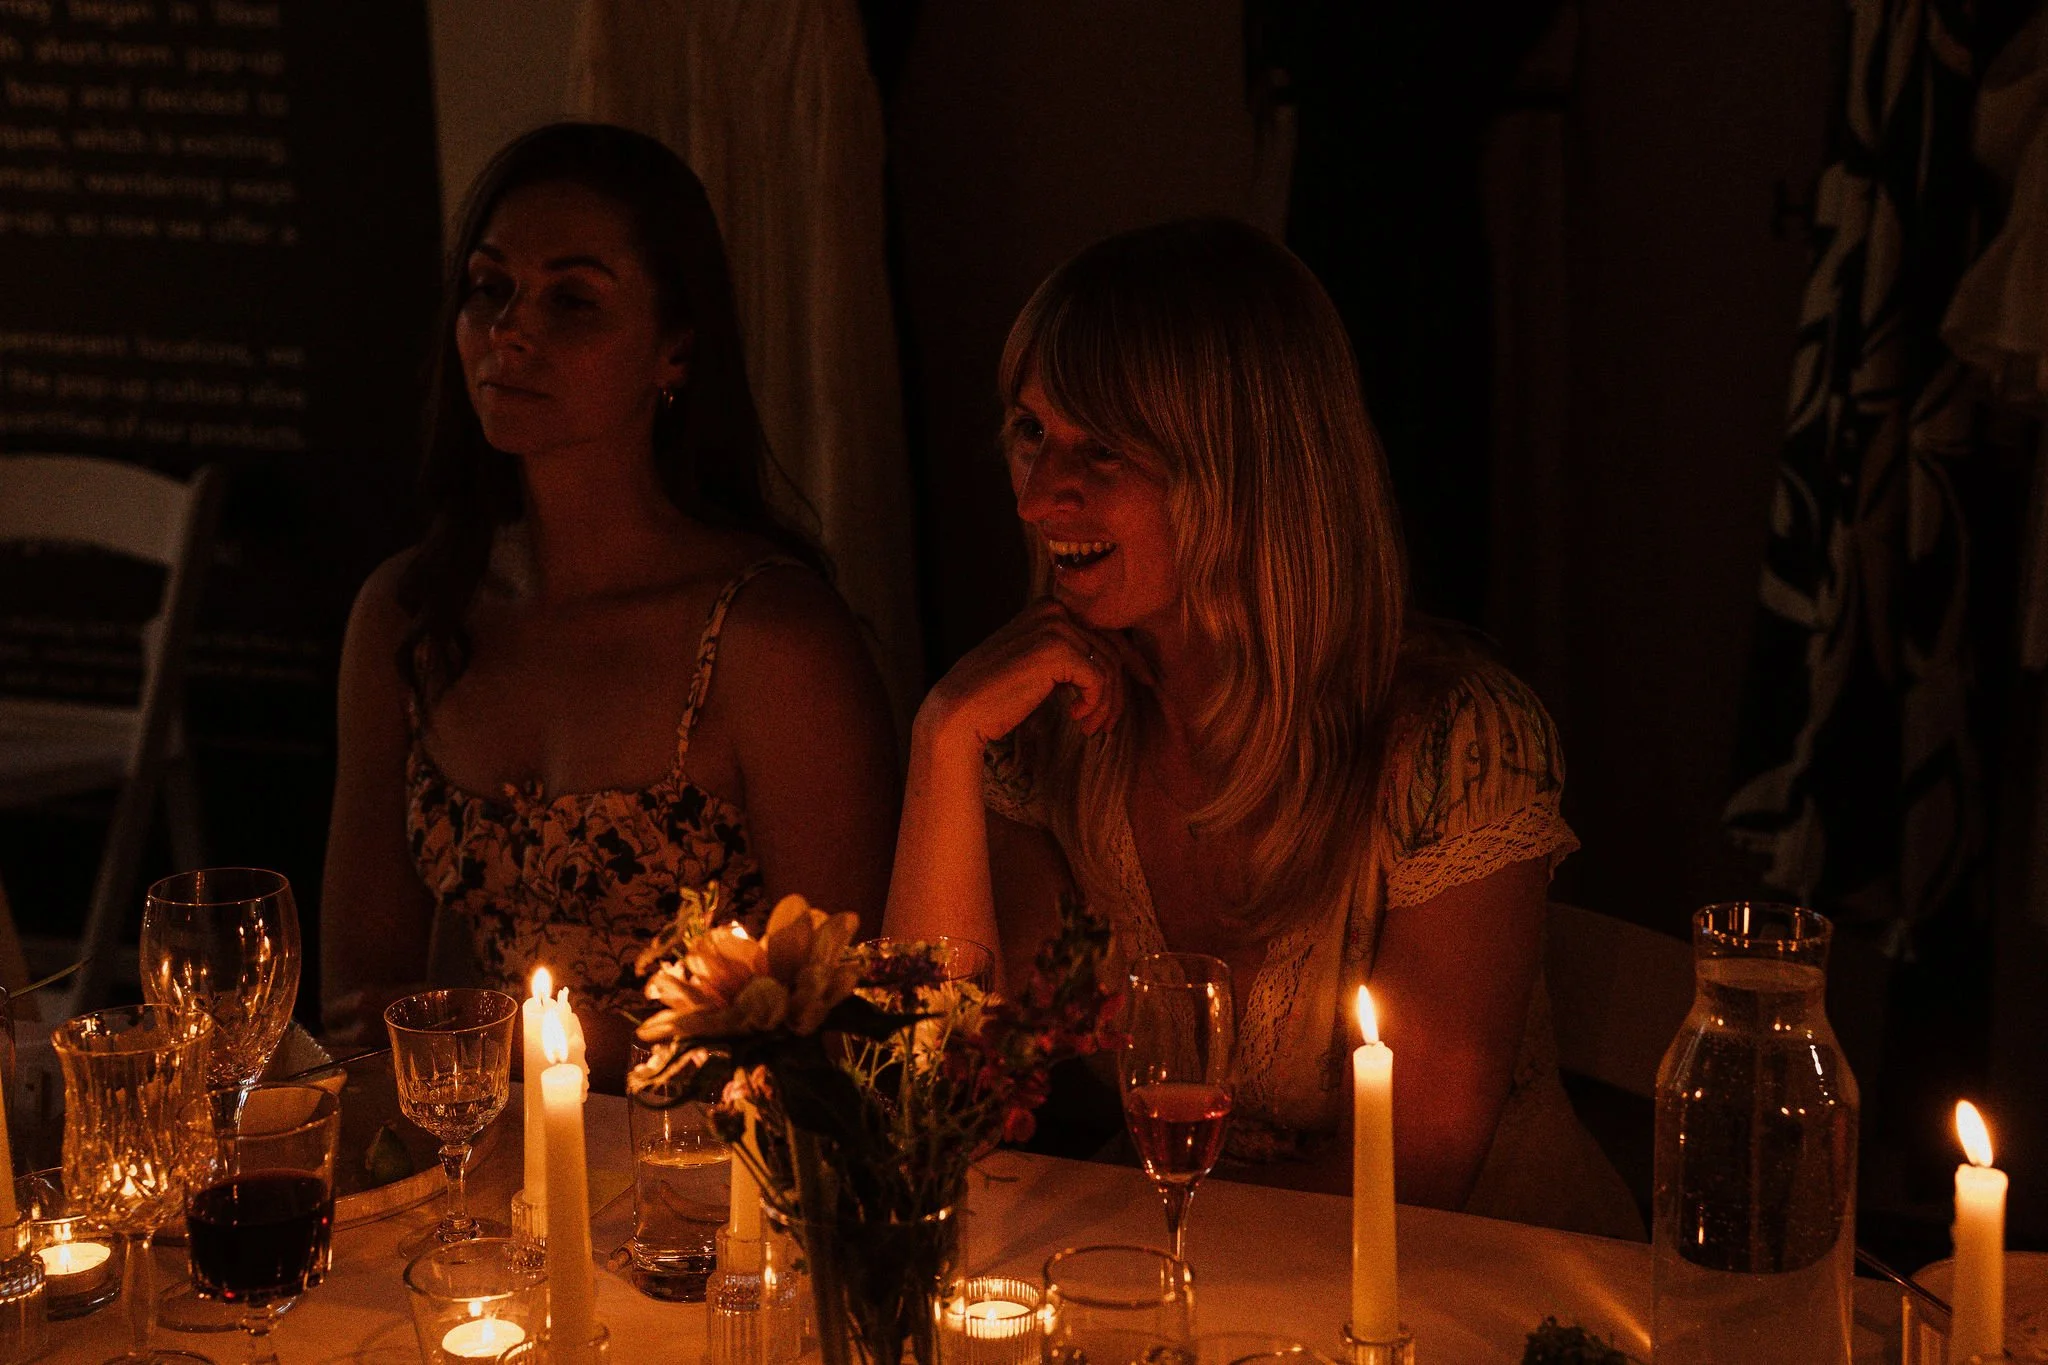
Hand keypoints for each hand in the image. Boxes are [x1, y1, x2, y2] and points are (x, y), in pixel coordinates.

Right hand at [920, 599, 1138, 755]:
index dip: (1129, 662)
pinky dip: (1094, 704)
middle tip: (1107, 724)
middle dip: (1117, 692)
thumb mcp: (1040, 665)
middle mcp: (1054, 608)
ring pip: (1109, 667)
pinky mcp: (1056, 650)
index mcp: (1049, 607)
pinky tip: (1075, 718)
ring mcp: (1055, 626)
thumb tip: (1124, 664)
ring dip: (1105, 705)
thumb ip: (1072, 655)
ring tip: (1090, 727)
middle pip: (1111, 649)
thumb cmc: (998, 695)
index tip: (1143, 684)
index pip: (1106, 632)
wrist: (961, 709)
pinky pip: (1099, 680)